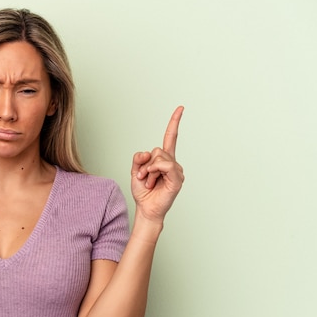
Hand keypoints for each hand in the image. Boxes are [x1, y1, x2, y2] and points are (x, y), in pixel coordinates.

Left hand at [131, 106, 184, 223]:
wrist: (146, 208)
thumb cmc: (143, 192)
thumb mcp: (135, 171)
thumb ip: (139, 159)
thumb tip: (147, 153)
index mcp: (164, 160)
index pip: (170, 137)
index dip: (174, 123)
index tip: (180, 108)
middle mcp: (172, 164)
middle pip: (157, 149)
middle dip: (146, 163)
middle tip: (145, 177)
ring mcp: (176, 171)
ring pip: (160, 157)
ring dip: (149, 170)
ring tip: (149, 181)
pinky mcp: (177, 179)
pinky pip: (166, 165)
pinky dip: (155, 171)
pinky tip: (153, 182)